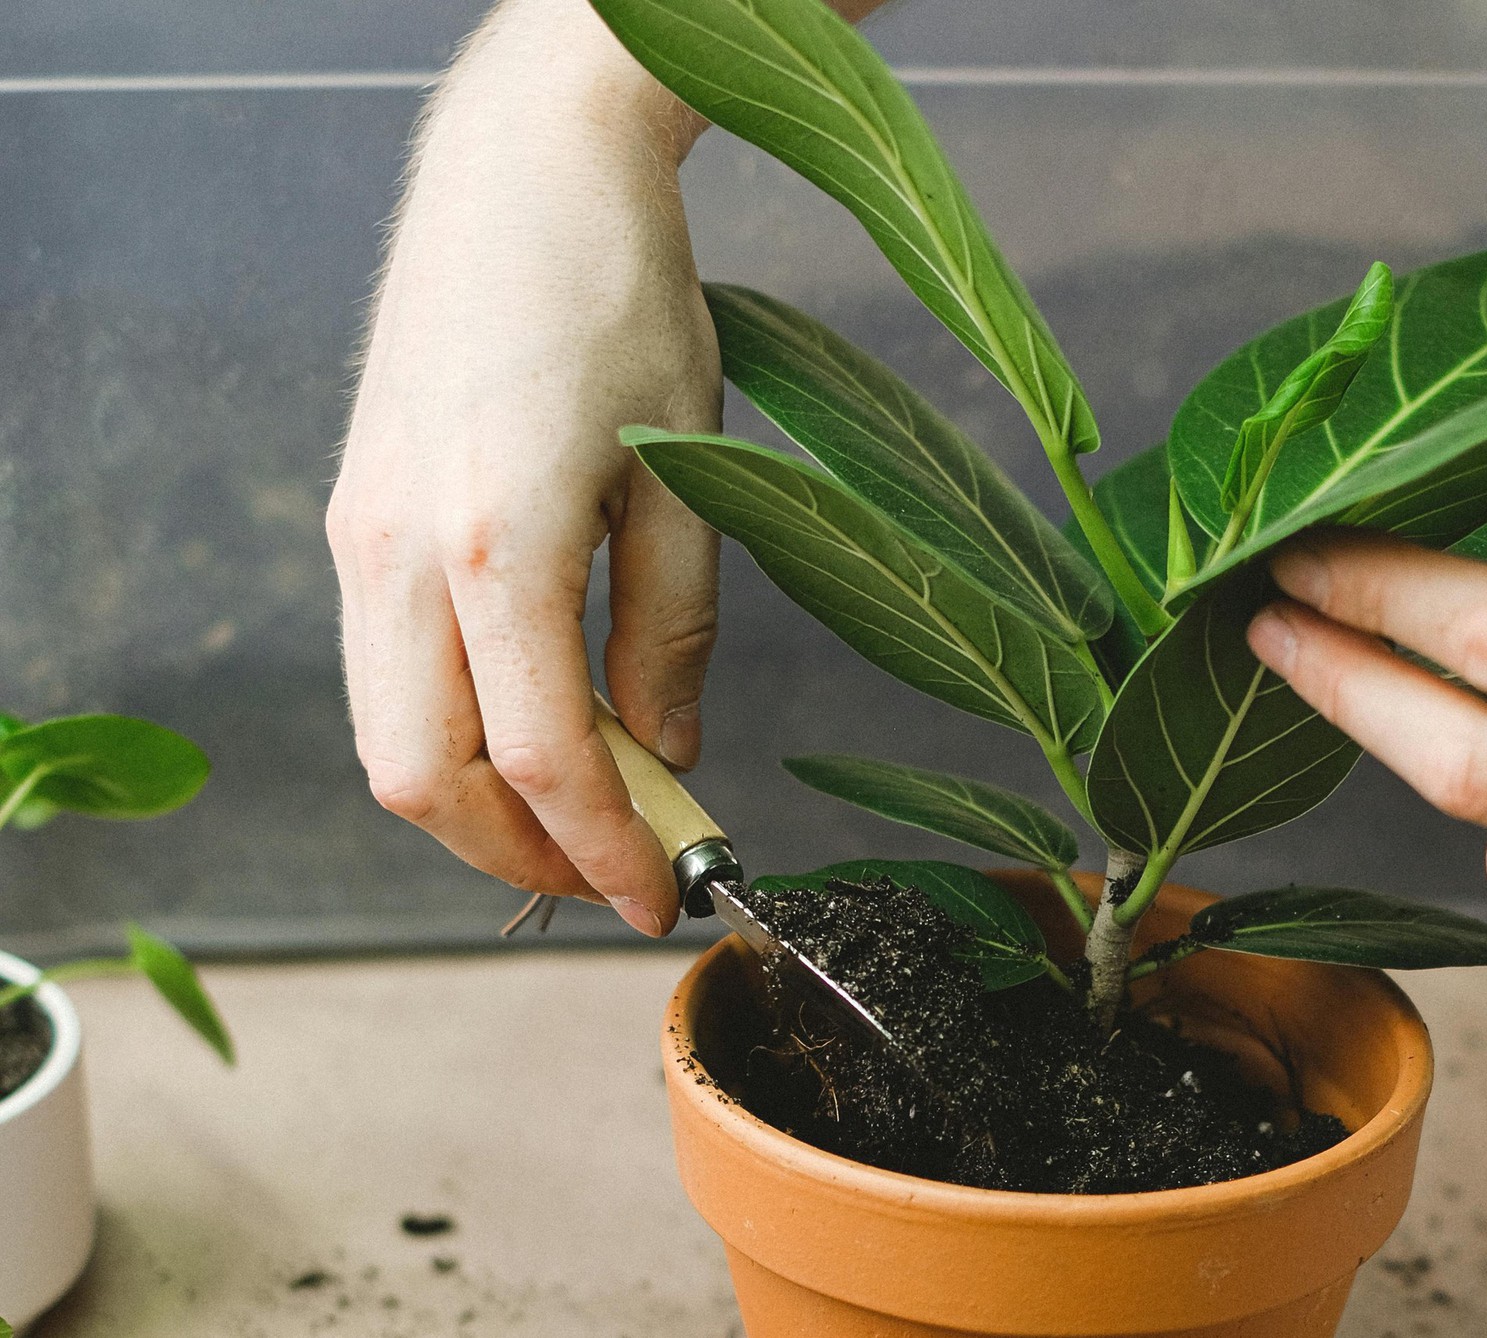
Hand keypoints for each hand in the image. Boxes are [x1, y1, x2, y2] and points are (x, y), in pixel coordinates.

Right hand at [326, 0, 719, 935]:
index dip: (605, 850)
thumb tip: (670, 753)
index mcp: (498, 545)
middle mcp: (398, 553)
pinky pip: (383, 666)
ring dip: (480, 800)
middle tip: (616, 870)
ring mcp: (357, 531)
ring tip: (586, 809)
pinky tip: (535, 717)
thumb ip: (672, 631)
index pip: (541, 760)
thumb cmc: (623, 297)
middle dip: (518, 854)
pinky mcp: (352, 510)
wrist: (525, 168)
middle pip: (422, 778)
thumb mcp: (683, 472)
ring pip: (387, 733)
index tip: (659, 899)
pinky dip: (453, 725)